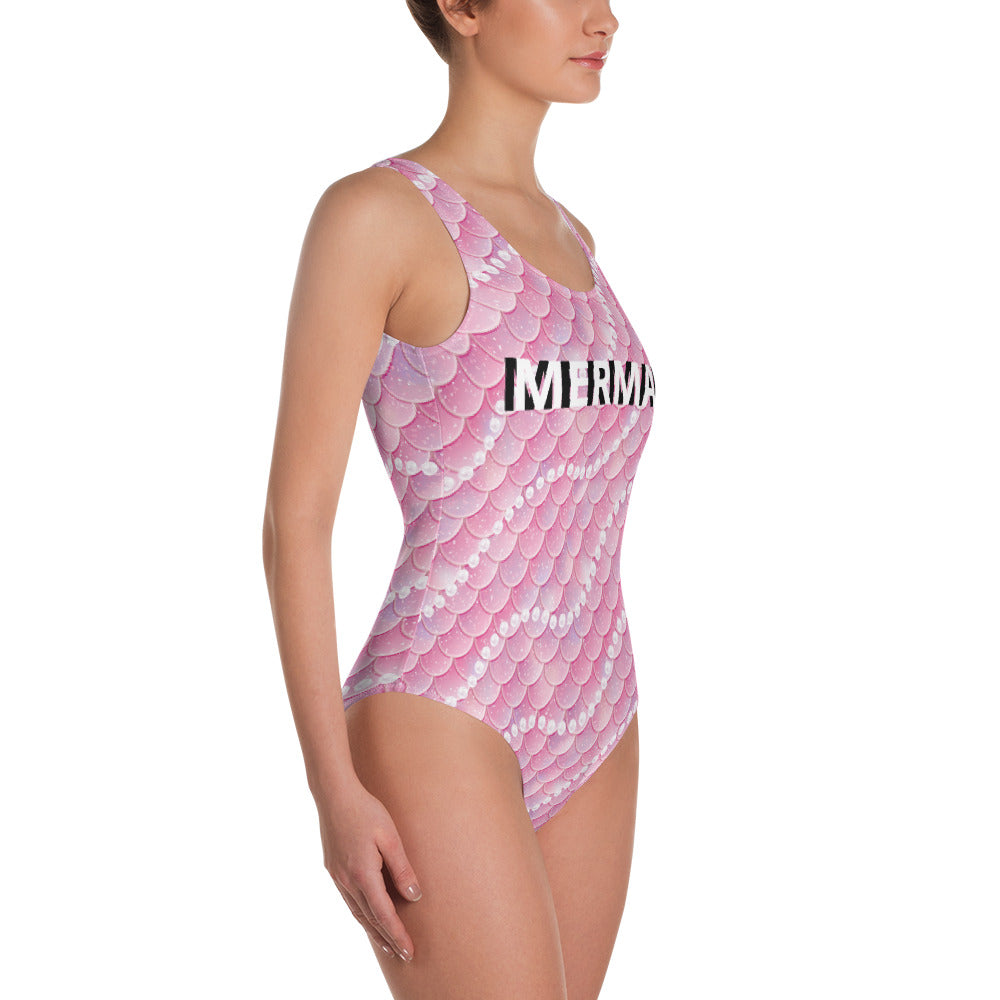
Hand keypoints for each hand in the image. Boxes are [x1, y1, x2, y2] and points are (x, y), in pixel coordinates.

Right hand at [317, 777, 422, 962]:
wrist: (334, 794)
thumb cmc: (366, 811)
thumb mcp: (391, 837)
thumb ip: (402, 869)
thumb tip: (414, 897)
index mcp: (363, 874)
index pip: (384, 914)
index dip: (397, 934)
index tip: (409, 951)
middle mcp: (347, 881)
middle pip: (370, 918)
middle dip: (387, 938)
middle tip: (403, 955)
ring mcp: (337, 876)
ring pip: (357, 912)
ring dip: (372, 930)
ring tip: (386, 943)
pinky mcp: (333, 869)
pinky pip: (349, 900)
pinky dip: (361, 914)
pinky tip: (367, 915)